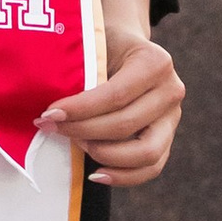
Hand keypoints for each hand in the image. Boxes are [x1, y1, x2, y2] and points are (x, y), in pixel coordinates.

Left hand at [35, 35, 183, 186]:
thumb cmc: (104, 44)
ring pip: (146, 153)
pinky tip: (96, 174)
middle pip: (127, 124)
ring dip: (104, 154)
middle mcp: (171, 90)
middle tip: (52, 127)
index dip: (81, 109)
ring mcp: (172, 117)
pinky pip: (151, 168)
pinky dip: (123, 176)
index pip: (116, 95)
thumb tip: (51, 111)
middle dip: (83, 130)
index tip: (49, 114)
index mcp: (155, 62)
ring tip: (76, 144)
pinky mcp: (168, 138)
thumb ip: (82, 71)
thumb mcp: (96, 44)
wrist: (126, 47)